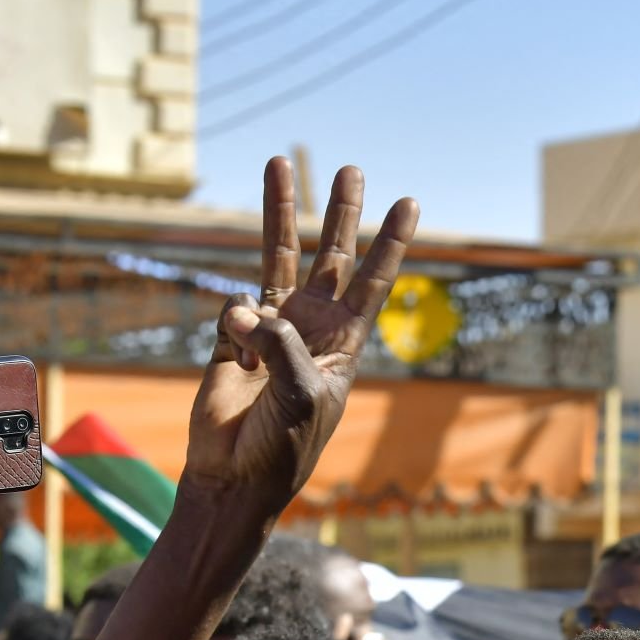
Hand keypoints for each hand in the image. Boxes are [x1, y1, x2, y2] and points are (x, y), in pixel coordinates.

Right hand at [185, 159, 417, 514]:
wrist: (235, 477)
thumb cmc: (284, 445)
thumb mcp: (302, 393)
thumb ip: (279, 343)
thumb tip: (244, 307)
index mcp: (344, 342)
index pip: (373, 281)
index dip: (390, 242)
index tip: (408, 202)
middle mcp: (311, 327)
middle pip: (331, 255)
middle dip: (340, 212)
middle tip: (352, 170)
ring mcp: (270, 327)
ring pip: (277, 256)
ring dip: (280, 211)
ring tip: (279, 162)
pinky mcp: (230, 336)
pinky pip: (232, 308)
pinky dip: (233, 324)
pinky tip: (236, 357)